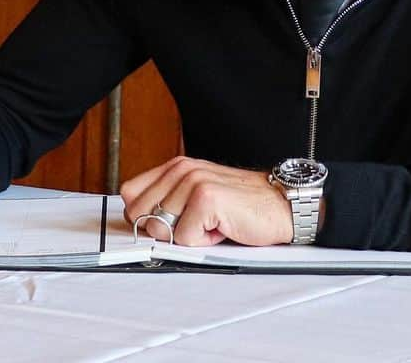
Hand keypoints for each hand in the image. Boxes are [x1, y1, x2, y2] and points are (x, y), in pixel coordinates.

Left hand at [120, 156, 293, 247]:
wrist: (280, 205)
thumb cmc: (242, 205)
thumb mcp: (199, 196)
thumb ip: (169, 201)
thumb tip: (139, 223)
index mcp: (176, 167)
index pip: (130, 194)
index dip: (143, 216)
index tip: (165, 224)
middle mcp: (182, 169)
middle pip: (139, 214)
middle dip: (164, 230)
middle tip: (196, 223)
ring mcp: (193, 181)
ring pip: (162, 230)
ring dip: (188, 237)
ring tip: (212, 224)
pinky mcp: (206, 199)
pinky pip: (184, 239)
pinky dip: (203, 242)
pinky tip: (221, 227)